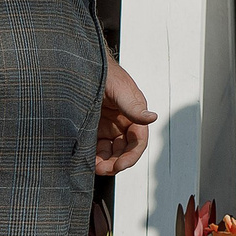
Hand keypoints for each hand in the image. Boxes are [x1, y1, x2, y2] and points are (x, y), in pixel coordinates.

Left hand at [95, 56, 155, 175]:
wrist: (82, 66)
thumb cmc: (105, 74)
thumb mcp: (120, 90)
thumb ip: (134, 106)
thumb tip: (152, 117)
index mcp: (135, 114)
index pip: (138, 141)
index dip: (131, 156)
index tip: (118, 166)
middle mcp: (124, 123)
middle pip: (125, 150)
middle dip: (116, 163)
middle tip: (103, 169)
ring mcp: (109, 127)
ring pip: (111, 153)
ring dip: (105, 162)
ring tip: (93, 167)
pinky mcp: (94, 129)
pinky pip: (97, 148)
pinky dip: (94, 157)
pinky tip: (86, 160)